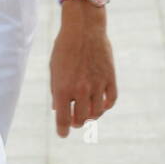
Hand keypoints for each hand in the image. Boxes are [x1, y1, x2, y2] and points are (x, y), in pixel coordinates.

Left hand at [50, 3, 116, 136]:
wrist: (84, 29)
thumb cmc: (64, 48)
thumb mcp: (54, 68)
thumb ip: (55, 90)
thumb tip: (57, 109)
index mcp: (62, 88)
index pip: (63, 118)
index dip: (63, 130)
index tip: (63, 134)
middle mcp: (80, 90)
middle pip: (81, 119)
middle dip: (76, 123)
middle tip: (74, 122)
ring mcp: (97, 85)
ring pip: (96, 112)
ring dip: (90, 116)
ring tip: (86, 114)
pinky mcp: (110, 79)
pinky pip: (110, 101)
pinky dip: (105, 106)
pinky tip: (100, 105)